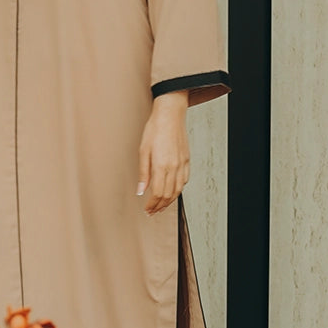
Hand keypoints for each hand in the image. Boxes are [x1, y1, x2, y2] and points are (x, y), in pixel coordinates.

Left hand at [137, 92, 189, 214]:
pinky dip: (178, 190)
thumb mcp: (143, 151)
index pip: (158, 194)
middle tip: (152, 212)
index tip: (147, 210)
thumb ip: (143, 173)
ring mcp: (182, 164)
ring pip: (178, 190)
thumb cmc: (155, 129)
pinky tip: (172, 192)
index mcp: (162, 166)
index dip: (152, 205)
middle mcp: (174, 167)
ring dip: (169, 201)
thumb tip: (141, 190)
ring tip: (161, 206)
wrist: (170, 115)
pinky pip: (184, 180)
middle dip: (160, 206)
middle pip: (168, 195)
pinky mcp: (186, 160)